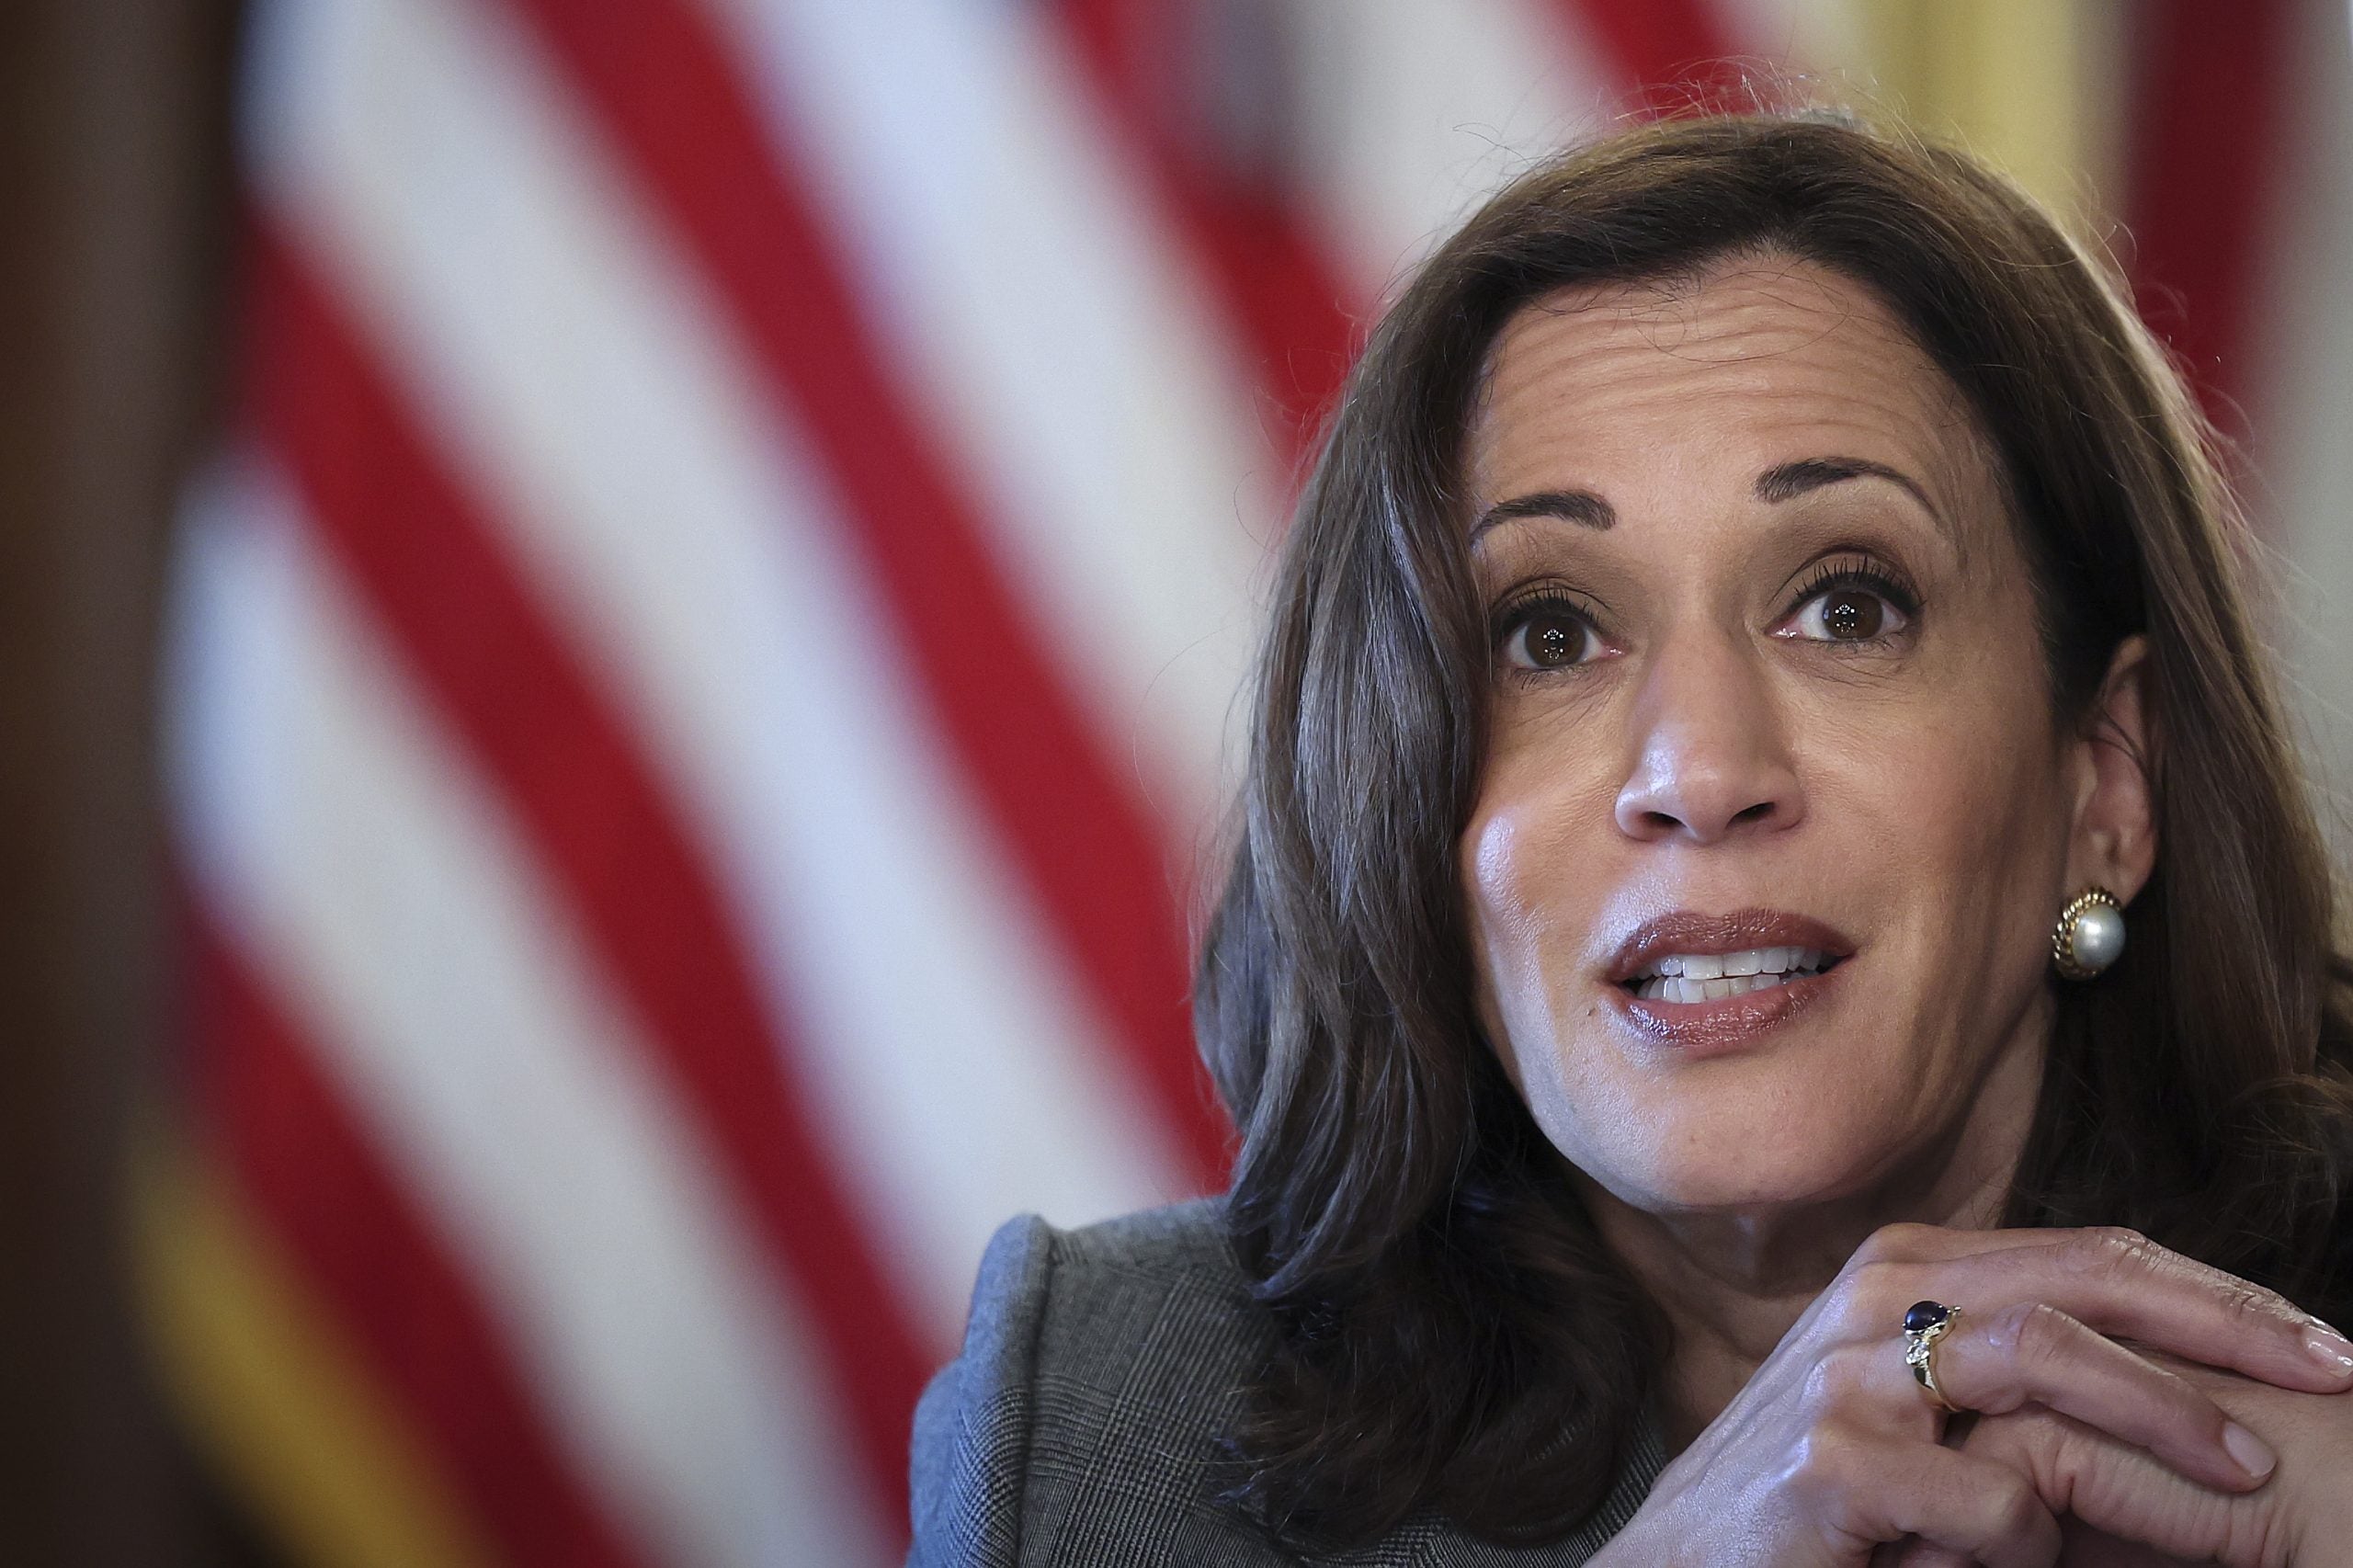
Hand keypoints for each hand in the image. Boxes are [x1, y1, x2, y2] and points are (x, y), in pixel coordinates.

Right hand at [1588, 1223, 2352, 1567]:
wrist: (1690, 1564)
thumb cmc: (1828, 1488)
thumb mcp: (1921, 1400)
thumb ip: (2017, 1363)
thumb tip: (2185, 1361)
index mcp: (1910, 1267)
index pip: (2092, 1253)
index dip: (2215, 1292)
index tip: (2317, 1341)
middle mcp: (1878, 1296)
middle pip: (2084, 1280)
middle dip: (2225, 1327)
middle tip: (2330, 1374)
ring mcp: (1849, 1375)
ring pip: (2045, 1357)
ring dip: (2163, 1417)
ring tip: (2245, 1474)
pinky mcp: (1834, 1465)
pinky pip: (1992, 1496)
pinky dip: (2041, 1539)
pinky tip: (2028, 1564)